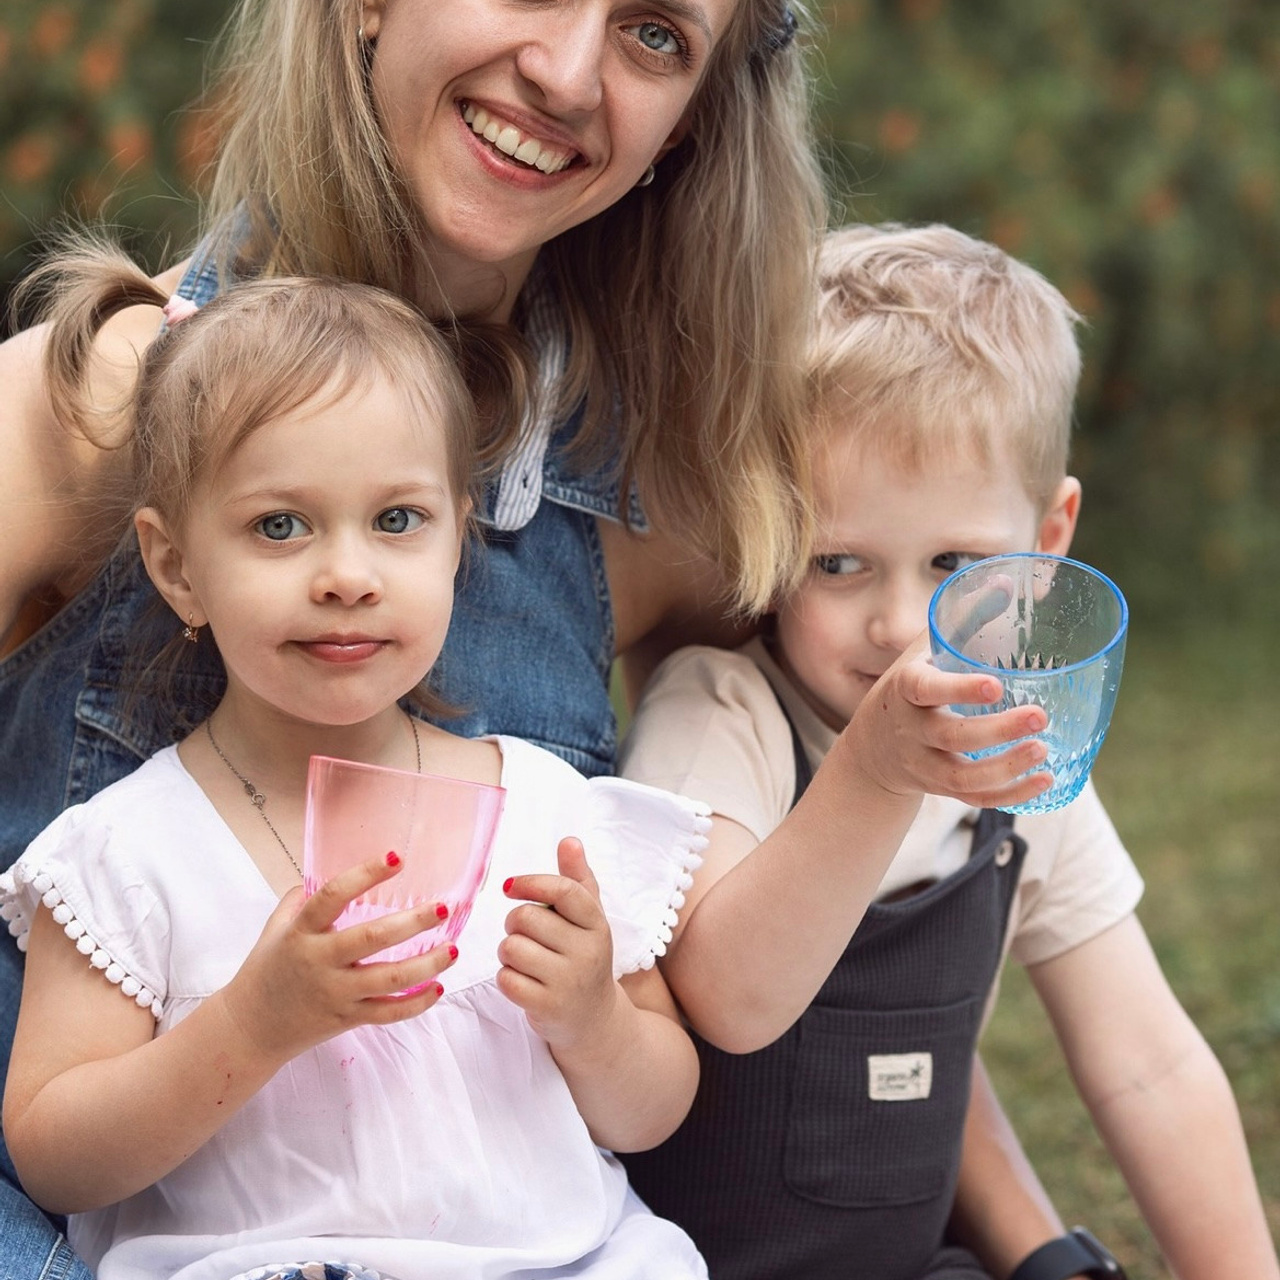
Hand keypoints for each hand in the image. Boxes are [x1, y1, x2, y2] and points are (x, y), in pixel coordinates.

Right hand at [216, 852, 456, 1064]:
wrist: (250, 1028)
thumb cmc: (265, 971)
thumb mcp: (274, 929)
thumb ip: (300, 899)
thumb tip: (326, 868)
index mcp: (301, 932)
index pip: (332, 897)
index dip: (364, 875)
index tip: (397, 857)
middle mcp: (320, 962)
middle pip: (371, 939)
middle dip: (412, 922)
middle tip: (442, 908)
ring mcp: (336, 993)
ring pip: (389, 980)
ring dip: (427, 965)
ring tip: (453, 949)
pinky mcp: (347, 1019)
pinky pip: (387, 1013)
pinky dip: (416, 1004)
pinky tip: (438, 988)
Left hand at [497, 837, 617, 1050]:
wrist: (595, 1020)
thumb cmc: (583, 958)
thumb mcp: (588, 919)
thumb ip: (577, 879)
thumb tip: (569, 840)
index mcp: (597, 924)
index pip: (563, 891)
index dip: (531, 882)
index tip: (510, 886)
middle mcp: (587, 952)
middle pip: (525, 918)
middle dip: (513, 924)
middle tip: (525, 935)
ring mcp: (568, 981)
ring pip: (511, 948)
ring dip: (508, 953)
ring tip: (525, 960)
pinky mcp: (548, 1007)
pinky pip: (506, 979)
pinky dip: (507, 978)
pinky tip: (524, 982)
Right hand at [847, 633, 1051, 809]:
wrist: (873, 747)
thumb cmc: (911, 686)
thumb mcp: (924, 650)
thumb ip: (963, 618)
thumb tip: (1005, 581)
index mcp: (905, 690)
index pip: (925, 690)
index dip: (958, 690)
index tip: (997, 685)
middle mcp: (911, 730)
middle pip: (951, 737)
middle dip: (996, 731)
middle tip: (1040, 716)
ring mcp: (924, 764)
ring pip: (962, 778)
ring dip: (1005, 767)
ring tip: (1043, 750)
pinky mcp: (940, 789)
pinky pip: (974, 800)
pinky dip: (1010, 796)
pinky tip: (1043, 782)